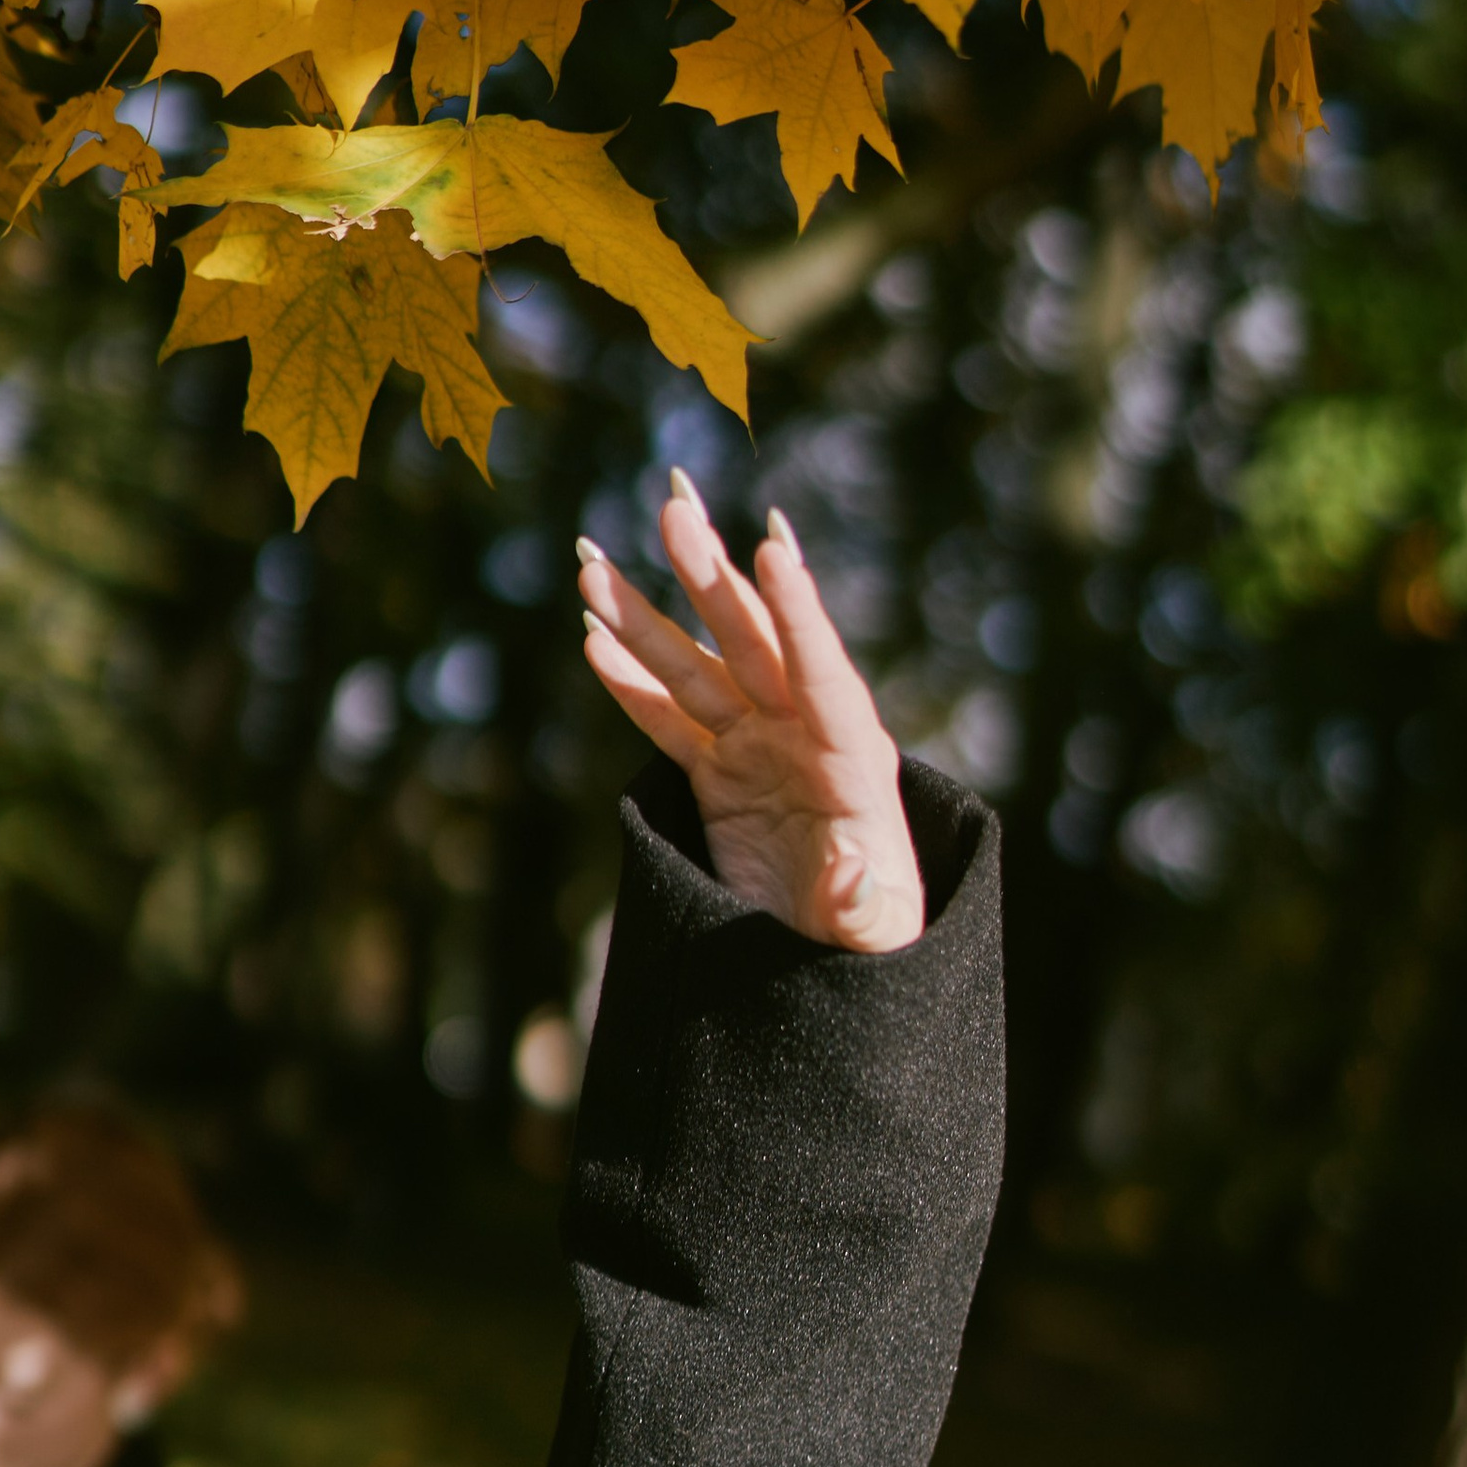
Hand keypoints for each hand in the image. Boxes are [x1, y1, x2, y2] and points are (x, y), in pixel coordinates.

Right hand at [575, 478, 922, 952]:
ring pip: (696, 671)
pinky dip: (631, 684)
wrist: (840, 955)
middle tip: (673, 511)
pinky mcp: (720, 773)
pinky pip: (669, 720)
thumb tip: (850, 871)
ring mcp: (757, 747)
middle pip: (753, 644)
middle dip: (710, 578)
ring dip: (646, 620)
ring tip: (594, 569)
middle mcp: (804, 735)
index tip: (772, 549)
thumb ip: (861, 901)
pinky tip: (592, 641)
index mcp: (854, 761)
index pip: (824, 672)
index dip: (798, 613)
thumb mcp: (874, 930)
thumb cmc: (873, 939)